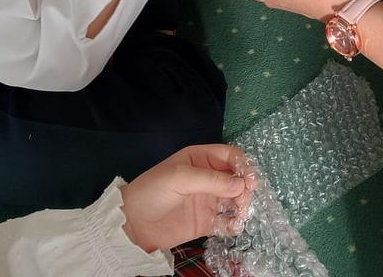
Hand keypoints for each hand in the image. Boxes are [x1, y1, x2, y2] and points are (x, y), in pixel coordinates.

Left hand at [120, 144, 254, 253]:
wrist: (133, 224)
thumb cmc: (153, 192)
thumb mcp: (179, 178)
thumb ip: (211, 180)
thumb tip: (241, 185)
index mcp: (200, 159)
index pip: (229, 156)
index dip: (243, 165)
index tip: (249, 180)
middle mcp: (207, 178)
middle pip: (236, 178)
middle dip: (244, 187)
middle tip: (243, 201)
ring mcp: (207, 200)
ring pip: (235, 199)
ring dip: (242, 205)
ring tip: (239, 215)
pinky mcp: (206, 222)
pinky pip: (227, 221)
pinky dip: (234, 224)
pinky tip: (232, 227)